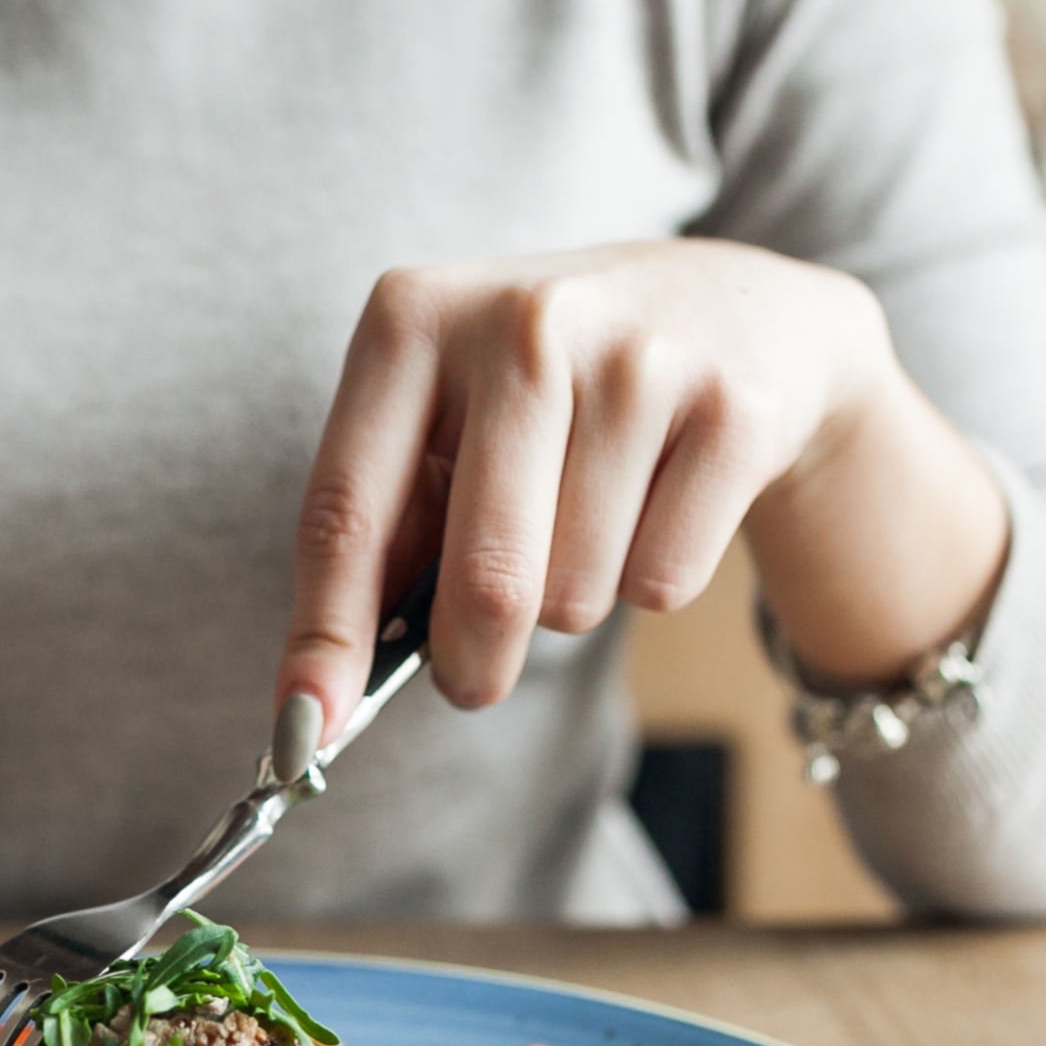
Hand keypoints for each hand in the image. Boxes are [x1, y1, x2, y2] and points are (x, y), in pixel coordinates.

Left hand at [274, 239, 1008, 734]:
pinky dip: (652, 581)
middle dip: (471, 663)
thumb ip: (387, 535)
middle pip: (484, 581)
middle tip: (473, 675)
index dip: (325, 637)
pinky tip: (662, 502)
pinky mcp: (733, 410)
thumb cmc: (554, 394)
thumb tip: (322, 696)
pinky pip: (660, 584)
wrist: (741, 313)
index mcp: (413, 318)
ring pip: (575, 596)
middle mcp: (523, 322)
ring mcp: (637, 359)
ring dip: (572, 601)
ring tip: (593, 516)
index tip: (304, 732)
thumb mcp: (449, 421)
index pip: (346, 511)